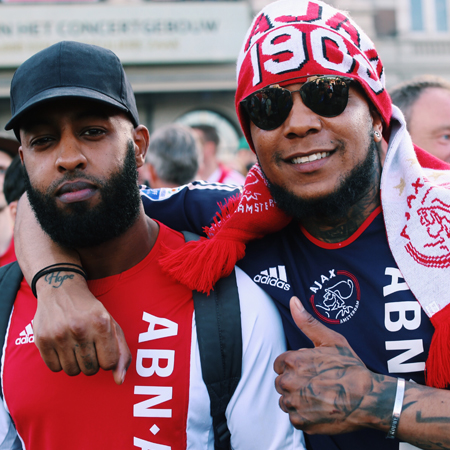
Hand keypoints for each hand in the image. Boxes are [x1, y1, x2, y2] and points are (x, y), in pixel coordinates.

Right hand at [33, 275, 131, 384]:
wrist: (61, 289)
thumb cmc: (91, 311)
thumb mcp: (112, 324)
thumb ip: (122, 352)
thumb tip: (120, 380)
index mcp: (101, 324)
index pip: (109, 363)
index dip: (107, 358)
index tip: (103, 348)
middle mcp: (80, 329)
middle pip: (90, 370)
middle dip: (92, 362)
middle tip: (88, 345)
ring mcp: (59, 335)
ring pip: (72, 371)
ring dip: (76, 363)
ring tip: (76, 346)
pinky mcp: (42, 340)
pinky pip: (55, 368)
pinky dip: (60, 362)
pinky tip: (63, 346)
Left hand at [274, 296, 393, 433]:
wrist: (368, 398)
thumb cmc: (350, 367)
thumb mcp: (330, 340)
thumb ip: (307, 322)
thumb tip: (293, 301)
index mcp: (293, 360)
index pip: (279, 364)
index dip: (293, 366)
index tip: (308, 370)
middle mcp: (289, 382)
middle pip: (281, 382)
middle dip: (293, 382)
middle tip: (315, 384)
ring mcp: (294, 403)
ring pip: (285, 400)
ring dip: (297, 399)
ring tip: (318, 396)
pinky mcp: (301, 421)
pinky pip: (294, 417)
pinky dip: (304, 415)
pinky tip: (319, 409)